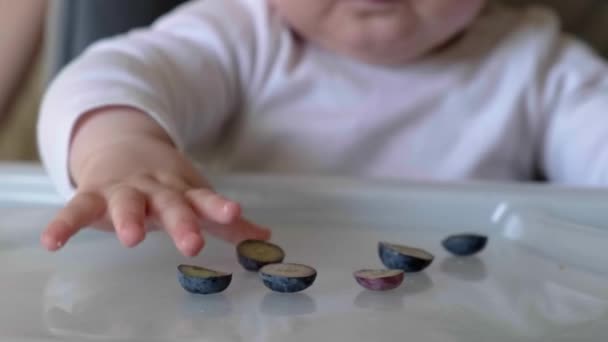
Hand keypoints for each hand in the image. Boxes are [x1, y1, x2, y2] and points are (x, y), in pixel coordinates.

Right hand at [40, 108, 270, 256]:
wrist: (124, 146)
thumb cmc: (166, 183)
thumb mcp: (194, 196)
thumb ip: (224, 220)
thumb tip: (265, 236)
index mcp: (182, 191)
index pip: (203, 199)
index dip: (219, 207)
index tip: (234, 213)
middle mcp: (155, 189)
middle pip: (169, 204)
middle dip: (180, 222)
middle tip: (192, 244)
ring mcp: (123, 190)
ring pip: (126, 203)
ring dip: (128, 218)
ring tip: (131, 239)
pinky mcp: (92, 194)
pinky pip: (76, 209)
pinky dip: (63, 224)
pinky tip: (52, 242)